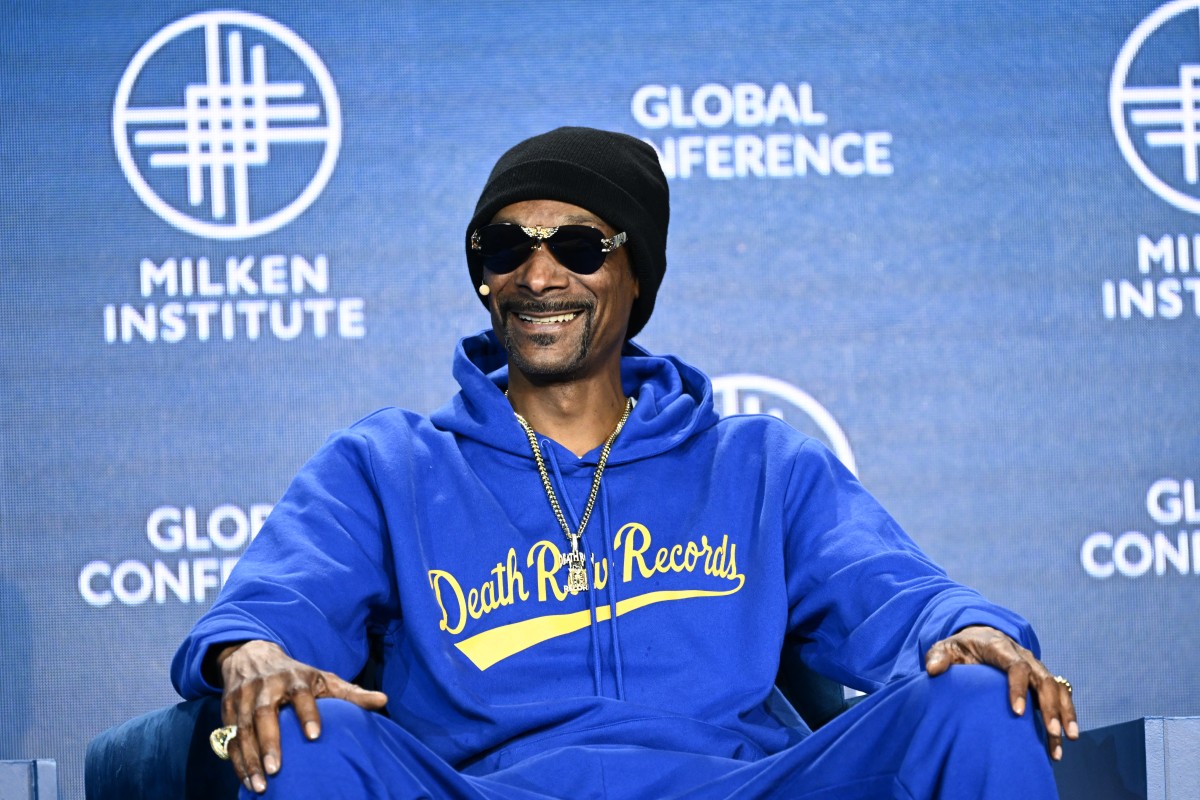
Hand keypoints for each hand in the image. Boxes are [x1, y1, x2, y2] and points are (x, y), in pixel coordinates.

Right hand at [216, 640, 387, 793]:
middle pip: (265, 714)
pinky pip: (229, 738)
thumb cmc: (295, 674)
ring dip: (250, 758)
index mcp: (294, 678)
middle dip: (270, 742)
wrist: (251, 655)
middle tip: (276, 770)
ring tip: (260, 785)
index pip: (301, 694)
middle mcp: (266, 687)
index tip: (314, 736)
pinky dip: (236, 761)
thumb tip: (383, 701)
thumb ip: (350, 693)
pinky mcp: (227, 710)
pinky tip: (246, 780)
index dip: (307, 713)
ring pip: (243, 729)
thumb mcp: (323, 678)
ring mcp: (244, 699)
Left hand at [924, 625, 1077, 760]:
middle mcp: (1023, 656)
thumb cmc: (961, 647)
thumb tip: (933, 670)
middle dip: (1050, 706)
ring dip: (1064, 713)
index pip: (1016, 666)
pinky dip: (1066, 714)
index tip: (1017, 712)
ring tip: (1067, 739)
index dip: (1018, 688)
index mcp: (1000, 647)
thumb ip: (938, 656)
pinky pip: (1060, 694)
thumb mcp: (945, 647)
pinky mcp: (1040, 679)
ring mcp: (1035, 667)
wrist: (978, 637)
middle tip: (1053, 732)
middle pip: (1043, 679)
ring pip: (1057, 687)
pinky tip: (1065, 739)